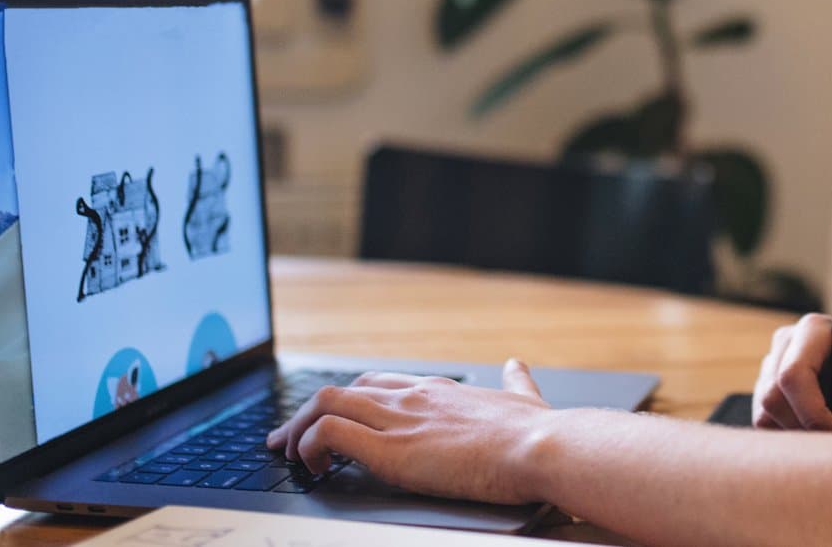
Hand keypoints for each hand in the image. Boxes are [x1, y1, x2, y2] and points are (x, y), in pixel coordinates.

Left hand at [264, 360, 554, 503]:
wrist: (541, 447)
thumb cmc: (538, 433)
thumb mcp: (525, 398)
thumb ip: (516, 382)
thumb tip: (516, 363)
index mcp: (440, 391)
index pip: (380, 385)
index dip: (351, 403)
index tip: (335, 423)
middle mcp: (414, 397)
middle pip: (342, 390)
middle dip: (308, 414)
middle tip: (290, 439)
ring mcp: (400, 419)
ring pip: (325, 403)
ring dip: (298, 429)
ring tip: (290, 454)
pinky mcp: (391, 448)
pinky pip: (328, 434)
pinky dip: (310, 447)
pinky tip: (314, 467)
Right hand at [752, 314, 831, 431]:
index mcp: (814, 330)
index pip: (793, 375)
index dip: (813, 413)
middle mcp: (786, 344)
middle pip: (772, 398)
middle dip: (806, 428)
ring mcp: (771, 367)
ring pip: (765, 415)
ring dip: (798, 434)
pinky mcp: (767, 390)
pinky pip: (766, 424)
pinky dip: (792, 436)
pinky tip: (820, 428)